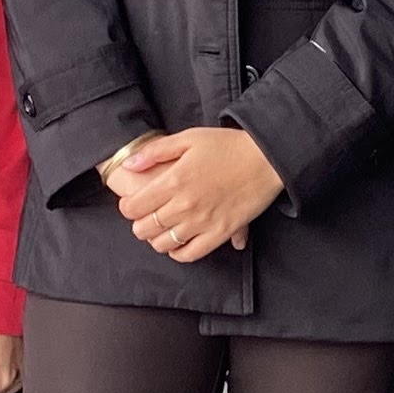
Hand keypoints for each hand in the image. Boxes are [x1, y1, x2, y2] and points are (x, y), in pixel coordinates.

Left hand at [107, 126, 283, 259]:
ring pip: (164, 244)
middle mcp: (185, 205)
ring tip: (161, 230)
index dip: (127, 207)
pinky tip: (177, 245)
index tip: (131, 204)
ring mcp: (203, 222)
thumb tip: (129, 164)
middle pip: (146, 228)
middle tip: (145, 218)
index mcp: (174, 180)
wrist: (266, 158)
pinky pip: (191, 254)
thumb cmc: (228, 145)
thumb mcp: (189, 138)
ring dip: (156, 239)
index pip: (134, 207)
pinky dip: (179, 254)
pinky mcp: (221, 233)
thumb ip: (155, 151)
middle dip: (139, 225)